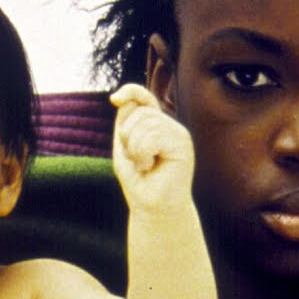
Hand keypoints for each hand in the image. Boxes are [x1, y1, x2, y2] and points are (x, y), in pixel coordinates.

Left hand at [110, 82, 194, 213]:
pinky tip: (150, 167)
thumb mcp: (124, 147)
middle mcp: (169, 125)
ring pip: (146, 123)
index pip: (144, 97)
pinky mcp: (183, 144)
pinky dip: (143, 153)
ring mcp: (178, 133)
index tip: (115, 99)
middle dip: (127, 137)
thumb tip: (124, 99)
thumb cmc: (138, 180)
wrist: (152, 207)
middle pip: (140, 112)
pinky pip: (153, 136)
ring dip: (135, 149)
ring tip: (144, 165)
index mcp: (156, 124)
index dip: (131, 91)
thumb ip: (125, 122)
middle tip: (136, 160)